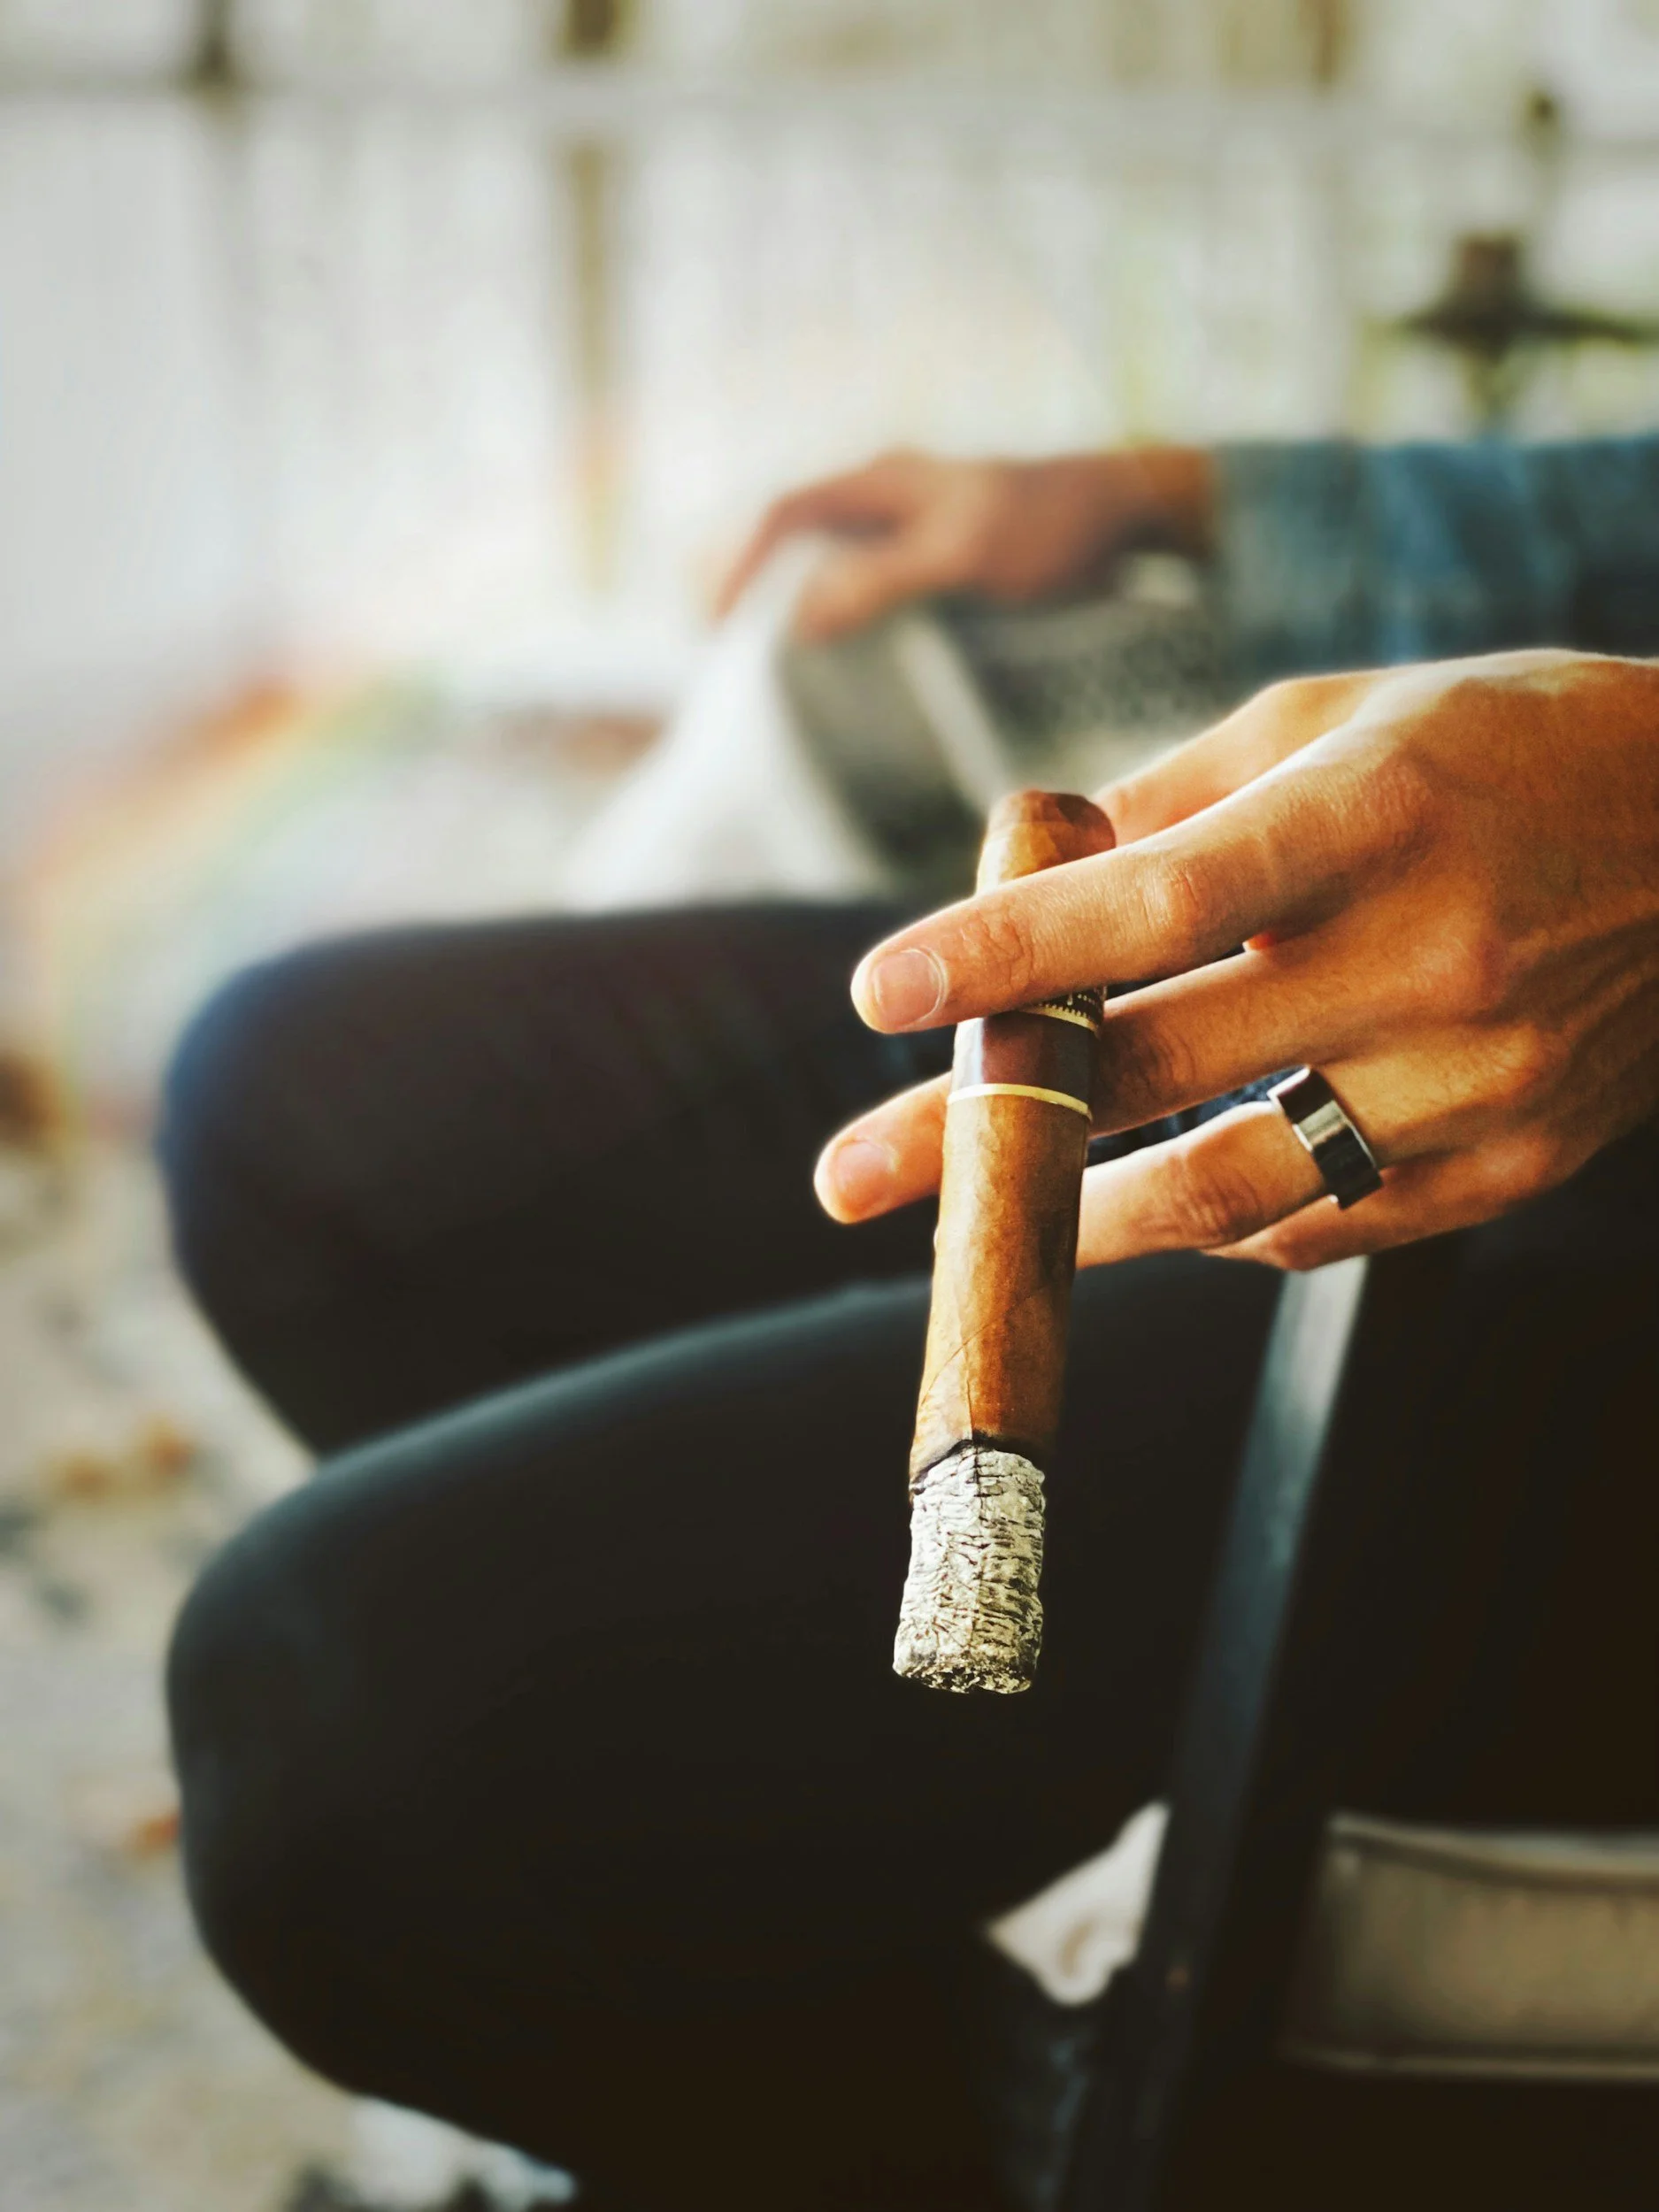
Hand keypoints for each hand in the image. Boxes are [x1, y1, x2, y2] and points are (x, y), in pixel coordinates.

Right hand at [715, 445, 1212, 641]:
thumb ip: (881, 579)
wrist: (1133, 514)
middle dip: (751, 587)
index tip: (715, 624)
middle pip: (791, 536)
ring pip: (827, 562)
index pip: (780, 512)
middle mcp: (886, 496)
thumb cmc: (1052, 526)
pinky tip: (843, 663)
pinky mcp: (939, 559)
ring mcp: (912, 527)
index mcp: (880, 479)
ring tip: (770, 668)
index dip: (738, 564)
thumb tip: (802, 618)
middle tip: (726, 653)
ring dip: (794, 607)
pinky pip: (867, 585)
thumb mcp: (963, 553)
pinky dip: (842, 620)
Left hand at [813, 650, 1658, 1269]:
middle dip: (980, 1131)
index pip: (1157, 898)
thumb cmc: (1504, 751)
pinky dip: (1207, 1224)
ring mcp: (1481, 1081)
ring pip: (1229, 1190)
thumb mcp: (1338, 720)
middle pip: (1159, 1071)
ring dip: (1076, 1220)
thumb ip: (1172, 803)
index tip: (877, 997)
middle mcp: (1432, 957)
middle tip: (849, 1172)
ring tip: (972, 1230)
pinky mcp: (1513, 1166)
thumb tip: (1016, 872)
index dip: (1004, 956)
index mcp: (1378, 811)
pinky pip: (1318, 1228)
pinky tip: (1137, 1204)